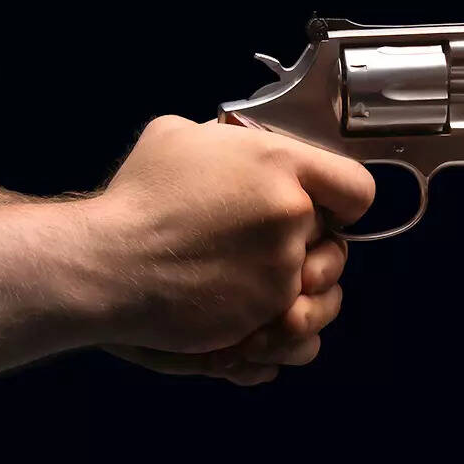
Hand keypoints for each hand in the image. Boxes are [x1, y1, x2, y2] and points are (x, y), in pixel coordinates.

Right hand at [90, 115, 373, 361]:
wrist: (106, 265)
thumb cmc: (138, 198)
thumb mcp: (179, 136)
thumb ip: (228, 141)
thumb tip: (241, 147)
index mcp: (281, 164)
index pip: (356, 187)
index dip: (344, 201)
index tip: (328, 209)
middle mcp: (293, 214)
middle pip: (335, 238)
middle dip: (311, 243)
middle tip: (272, 244)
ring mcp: (283, 267)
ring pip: (323, 286)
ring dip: (302, 287)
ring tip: (266, 282)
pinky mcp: (266, 313)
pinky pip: (301, 328)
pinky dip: (284, 325)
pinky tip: (259, 313)